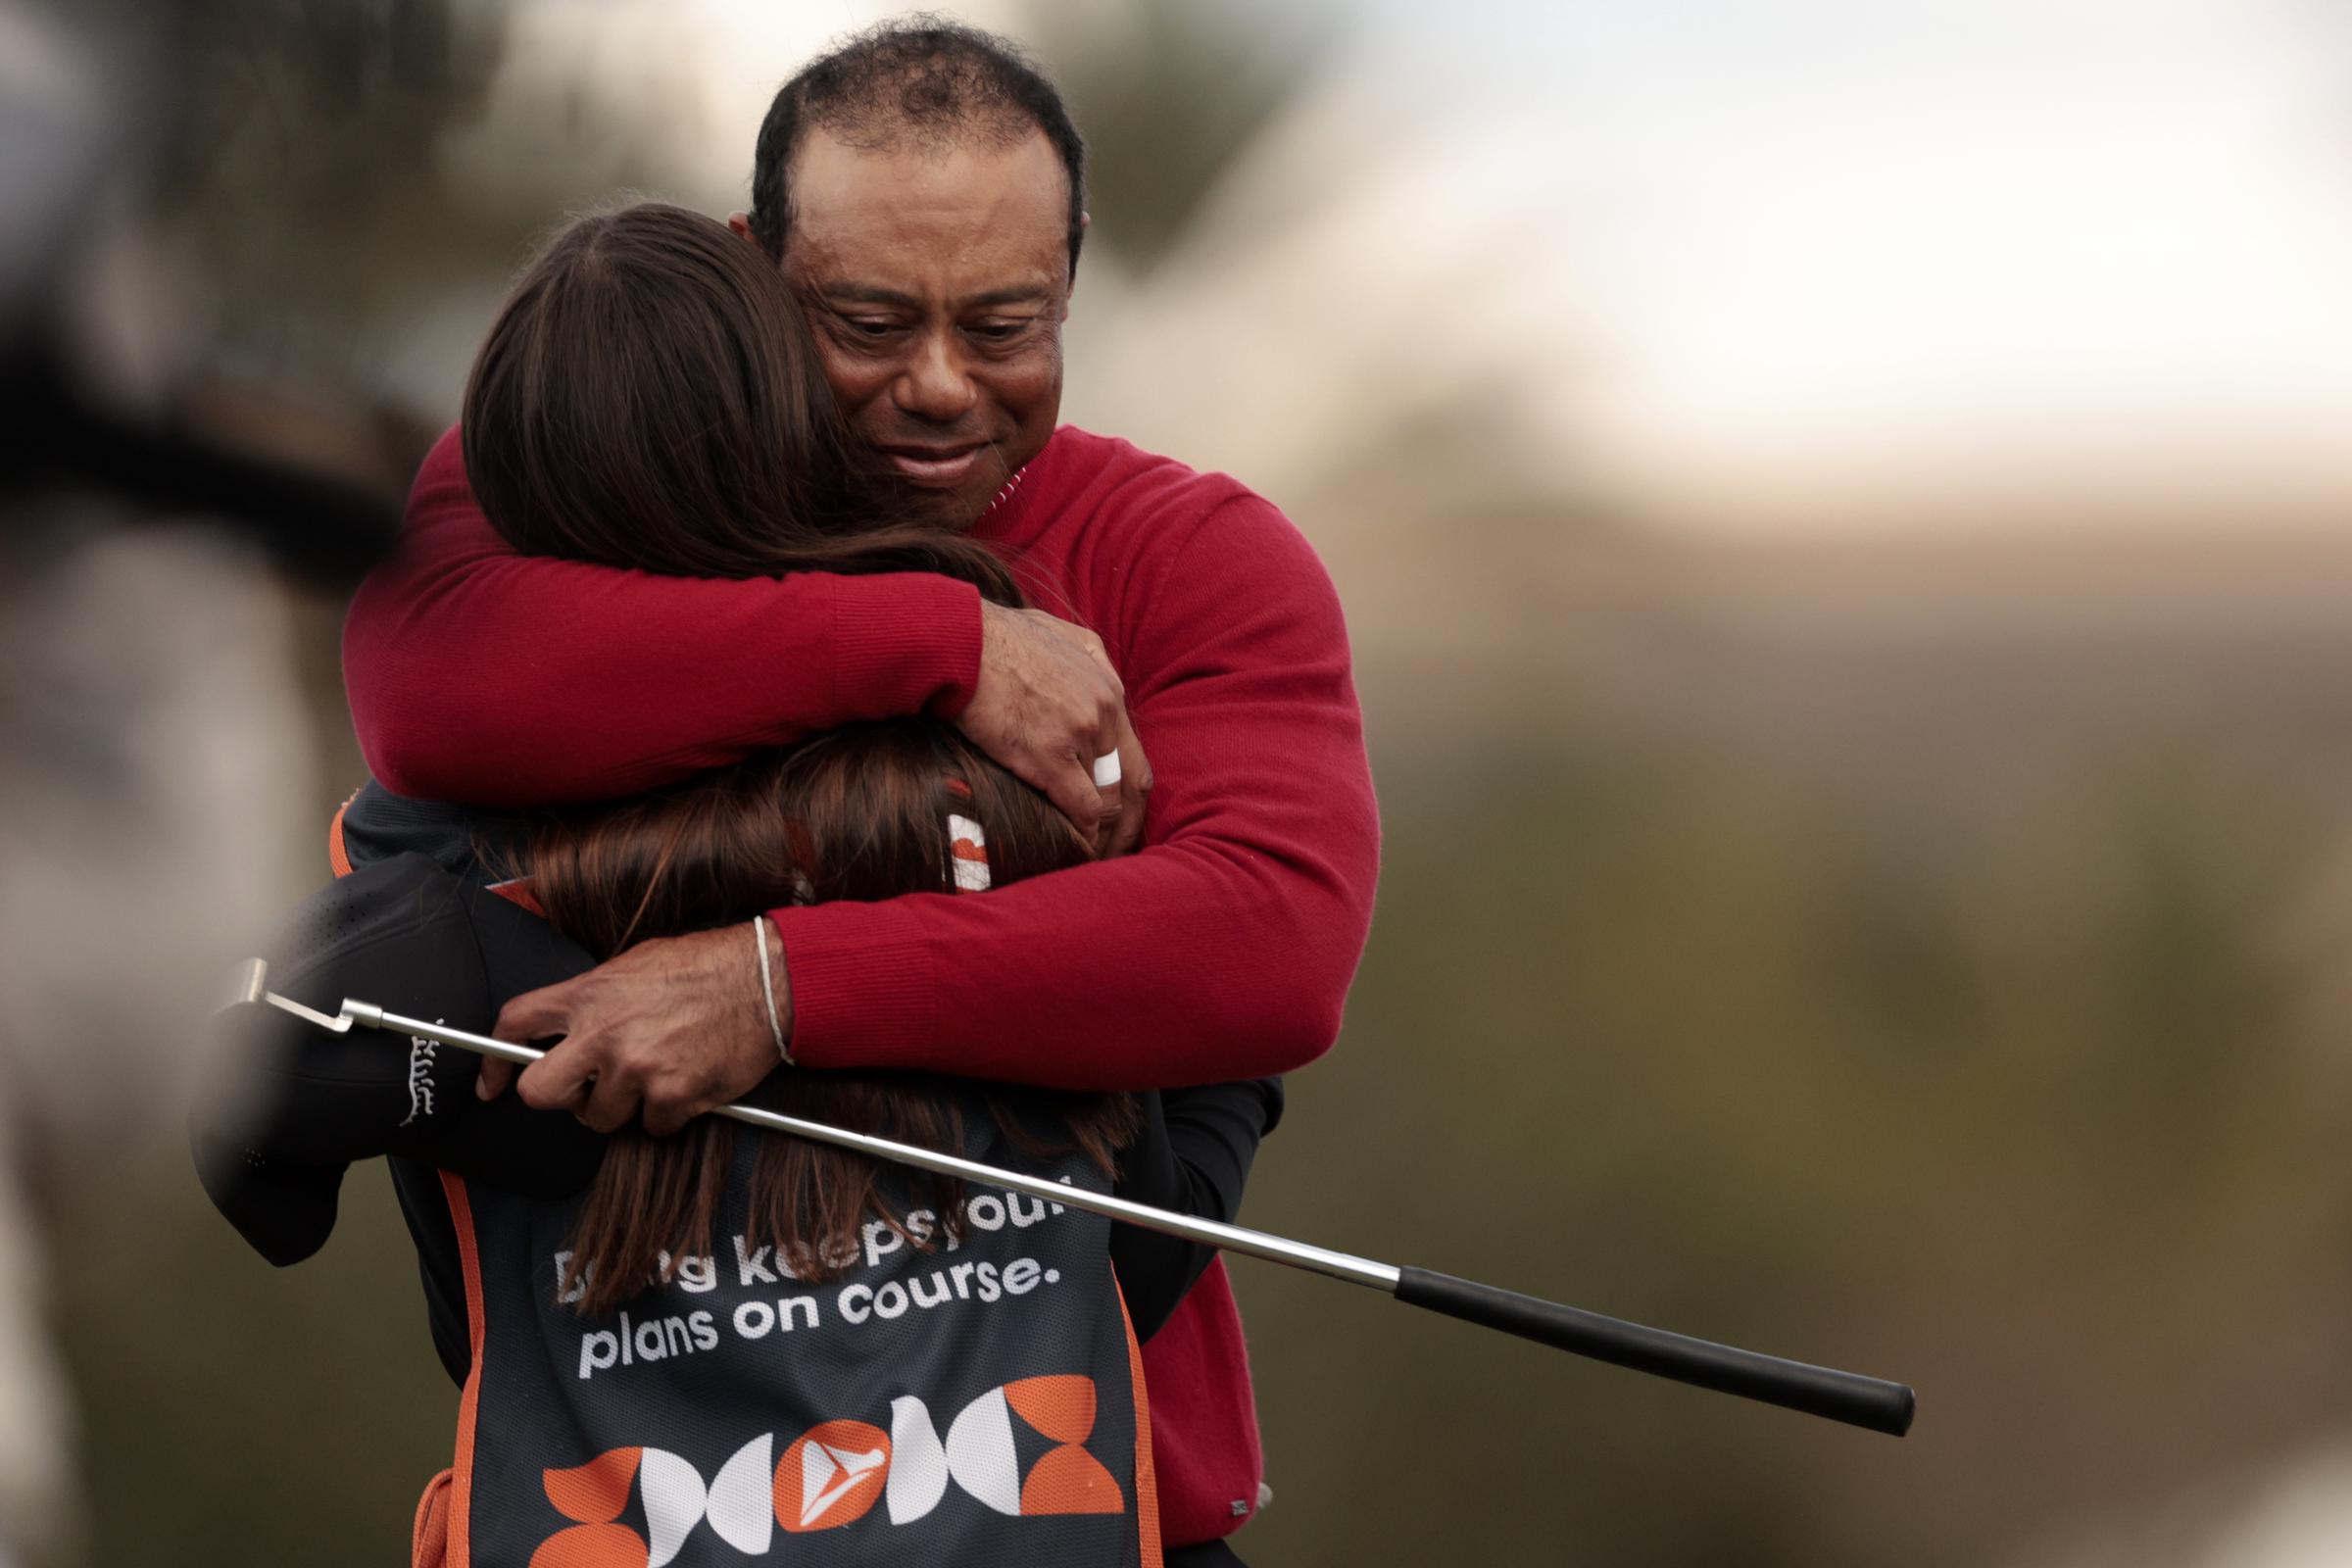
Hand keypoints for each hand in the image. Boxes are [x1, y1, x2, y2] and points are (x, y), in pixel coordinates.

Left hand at [475, 924, 786, 1136]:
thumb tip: (573, 1024)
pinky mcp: (673, 1096)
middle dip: (559, 1097)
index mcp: (590, 994)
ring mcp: (637, 1069)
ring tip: (653, 1075)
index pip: (515, 1024)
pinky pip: (652, 1126)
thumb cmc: (710, 966)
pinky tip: (685, 1083)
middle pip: (540, 1093)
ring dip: (622, 1106)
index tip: (494, 1082)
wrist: (769, 981)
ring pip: (599, 1118)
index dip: (493, 1060)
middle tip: (584, 1090)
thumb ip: (596, 996)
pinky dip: (667, 1114)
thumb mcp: (637, 963)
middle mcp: (605, 1033)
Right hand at [959, 601, 1153, 855]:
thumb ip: (1083, 659)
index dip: (1127, 790)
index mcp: (1107, 684)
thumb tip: (1086, 674)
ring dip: (1105, 834)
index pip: (1133, 751)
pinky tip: (1076, 847)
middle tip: (1116, 849)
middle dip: (1128, 822)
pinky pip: (1083, 807)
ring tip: (1093, 856)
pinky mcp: (1050, 754)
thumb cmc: (994, 636)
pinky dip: (1084, 833)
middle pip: (1132, 780)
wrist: (960, 640)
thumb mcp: (1057, 633)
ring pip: (1109, 798)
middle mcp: (1104, 708)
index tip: (1119, 814)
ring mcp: (1080, 732)